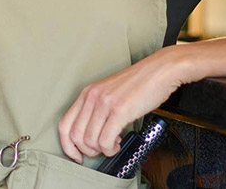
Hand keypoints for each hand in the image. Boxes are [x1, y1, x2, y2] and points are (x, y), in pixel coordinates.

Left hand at [57, 47, 196, 162]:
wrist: (161, 70)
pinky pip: (105, 140)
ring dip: (101, 150)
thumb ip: (98, 109)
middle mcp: (92, 97)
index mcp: (87, 93)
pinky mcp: (120, 110)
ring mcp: (104, 103)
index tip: (76, 155)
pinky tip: (117, 144)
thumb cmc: (140, 83)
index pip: (64, 125)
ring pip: (89, 140)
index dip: (67, 145)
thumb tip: (93, 133)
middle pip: (75, 136)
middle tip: (100, 150)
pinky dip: (110, 149)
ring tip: (112, 145)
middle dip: (87, 150)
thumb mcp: (110, 93)